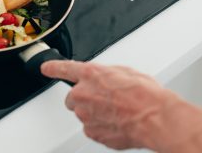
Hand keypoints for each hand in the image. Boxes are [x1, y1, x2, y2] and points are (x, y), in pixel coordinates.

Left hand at [41, 60, 179, 150]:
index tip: (45, 68)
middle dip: (84, 97)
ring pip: (83, 114)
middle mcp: (83, 94)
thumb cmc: (145, 94)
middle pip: (72, 97)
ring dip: (94, 112)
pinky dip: (101, 126)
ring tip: (117, 111)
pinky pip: (92, 128)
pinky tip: (117, 122)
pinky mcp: (92, 133)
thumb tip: (104, 79)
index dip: (53, 68)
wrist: (155, 118)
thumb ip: (106, 74)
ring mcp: (86, 115)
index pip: (64, 68)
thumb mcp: (125, 72)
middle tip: (104, 99)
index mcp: (90, 74)